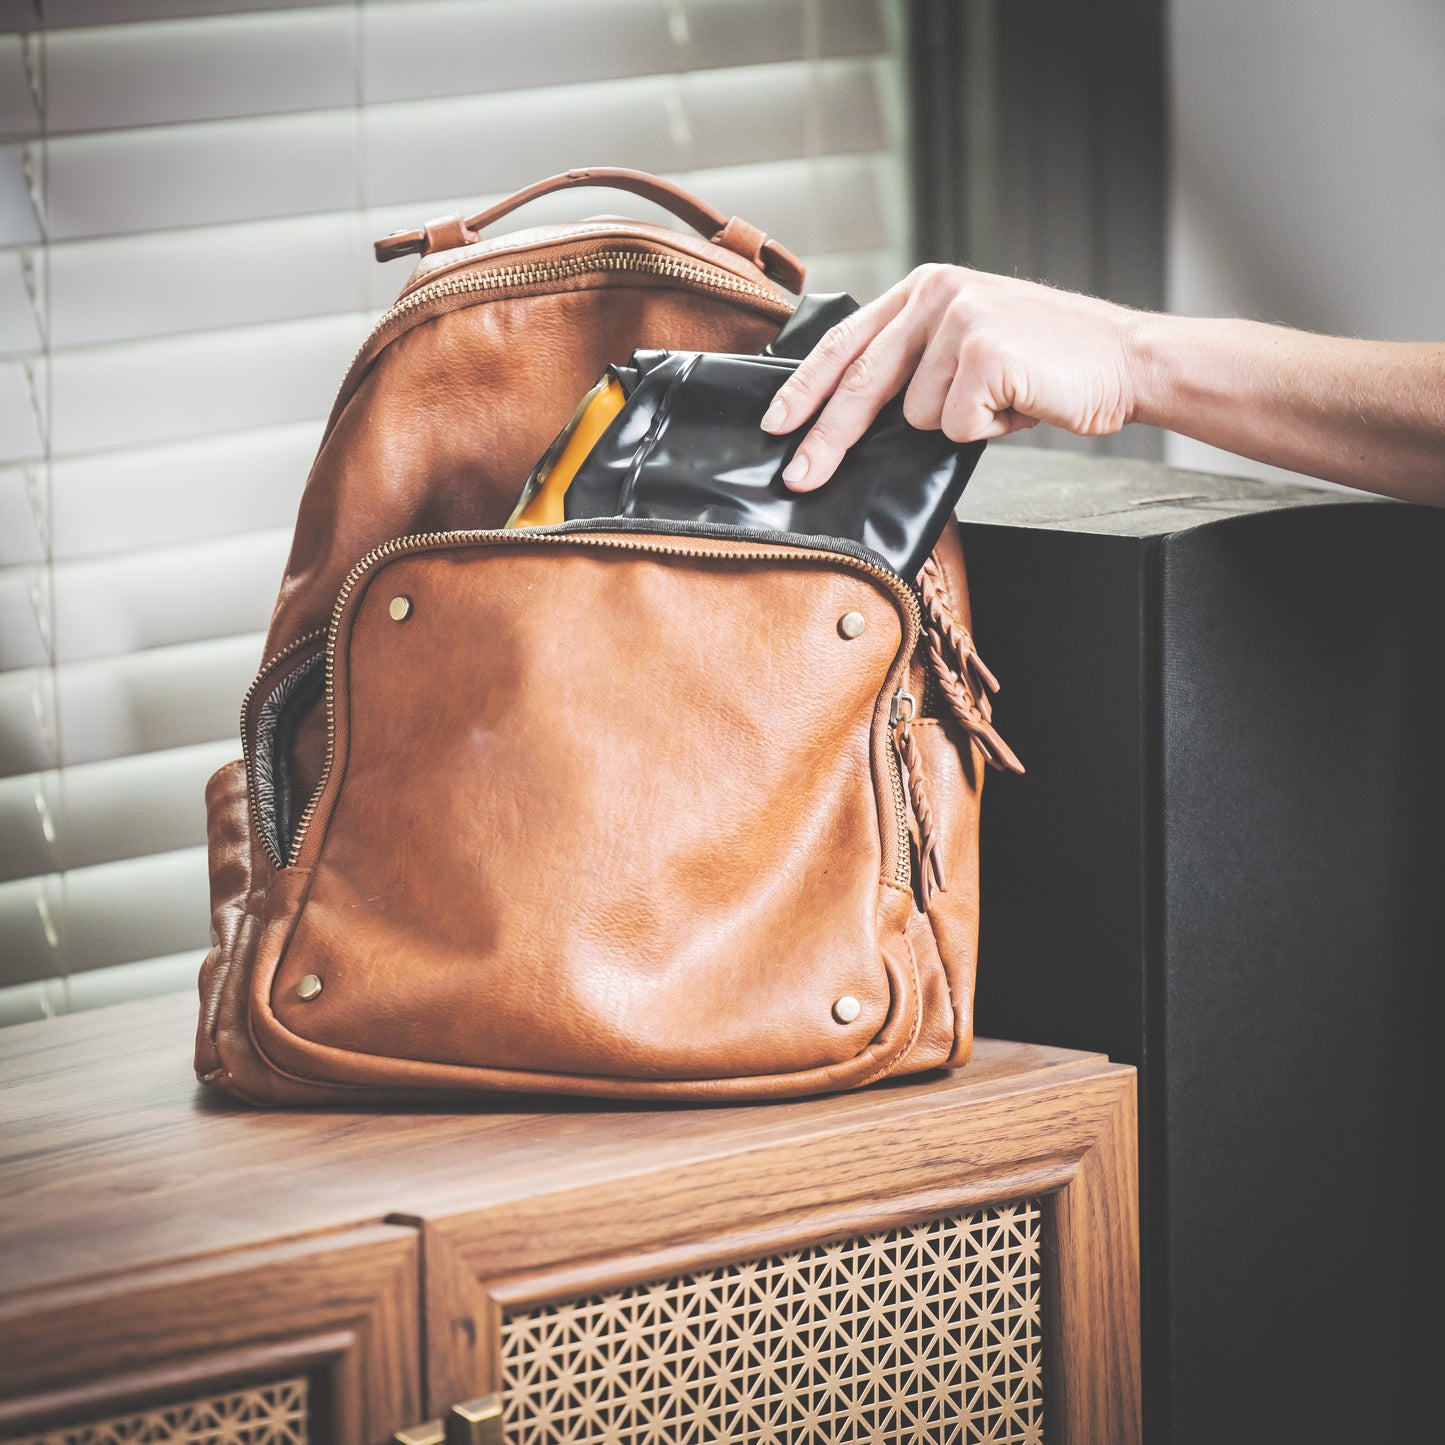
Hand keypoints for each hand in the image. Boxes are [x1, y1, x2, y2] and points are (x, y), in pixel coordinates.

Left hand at [761, 264, 1142, 490]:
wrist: (1124, 361)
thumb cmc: (1044, 365)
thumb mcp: (968, 349)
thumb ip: (916, 365)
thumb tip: (852, 418)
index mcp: (925, 289)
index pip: (847, 342)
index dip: (805, 387)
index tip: (775, 424)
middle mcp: (937, 294)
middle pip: (860, 381)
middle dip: (825, 439)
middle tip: (798, 478)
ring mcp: (961, 319)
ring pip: (918, 416)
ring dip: (958, 425)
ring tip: (1001, 400)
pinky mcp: (985, 352)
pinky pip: (955, 428)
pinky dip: (987, 431)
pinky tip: (1018, 403)